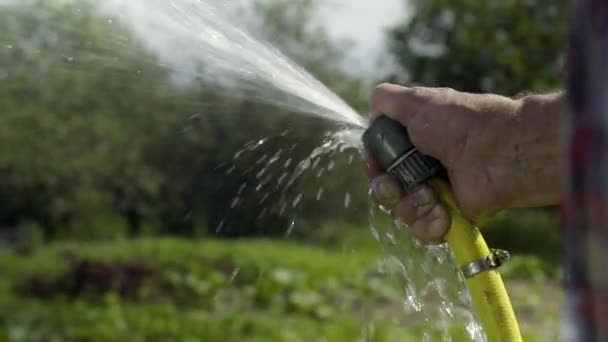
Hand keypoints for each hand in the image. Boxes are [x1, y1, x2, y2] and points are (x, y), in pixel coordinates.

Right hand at [367, 84, 562, 242]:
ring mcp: (435, 193)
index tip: (378, 165)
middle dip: (387, 190)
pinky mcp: (450, 215)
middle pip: (385, 190)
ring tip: (431, 197)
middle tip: (399, 186)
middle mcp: (421, 168)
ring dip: (410, 206)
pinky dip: (428, 224)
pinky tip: (441, 214)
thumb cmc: (460, 122)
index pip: (379, 163)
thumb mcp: (417, 101)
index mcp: (412, 142)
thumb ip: (386, 101)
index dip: (375, 167)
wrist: (503, 150)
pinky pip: (423, 229)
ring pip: (401, 212)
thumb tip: (371, 112)